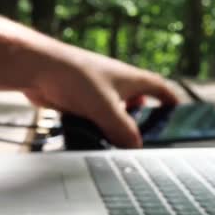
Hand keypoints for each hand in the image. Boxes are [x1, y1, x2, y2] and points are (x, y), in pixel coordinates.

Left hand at [23, 45, 177, 147]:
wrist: (38, 68)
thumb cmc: (75, 76)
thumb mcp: (106, 108)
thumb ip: (123, 130)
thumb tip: (135, 147)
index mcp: (130, 78)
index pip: (158, 87)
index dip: (169, 99)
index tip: (176, 110)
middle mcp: (116, 82)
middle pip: (137, 100)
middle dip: (141, 117)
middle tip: (143, 134)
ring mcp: (97, 90)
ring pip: (115, 110)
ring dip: (117, 124)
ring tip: (116, 140)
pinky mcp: (79, 98)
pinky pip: (95, 115)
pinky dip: (97, 126)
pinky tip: (92, 137)